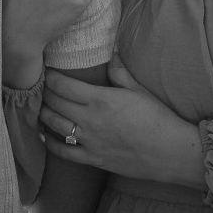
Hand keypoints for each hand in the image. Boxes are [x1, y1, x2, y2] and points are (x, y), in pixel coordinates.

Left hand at [39, 59, 203, 187]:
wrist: (171, 152)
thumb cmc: (158, 118)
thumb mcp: (139, 90)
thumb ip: (120, 72)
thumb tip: (112, 54)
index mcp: (100, 99)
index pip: (63, 85)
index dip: (50, 77)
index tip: (47, 72)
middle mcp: (90, 119)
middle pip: (54, 103)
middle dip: (45, 94)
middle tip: (42, 88)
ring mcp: (89, 141)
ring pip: (54, 125)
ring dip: (44, 115)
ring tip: (42, 108)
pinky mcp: (93, 159)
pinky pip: (64, 152)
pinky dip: (51, 144)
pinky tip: (46, 136)